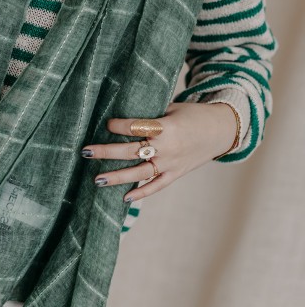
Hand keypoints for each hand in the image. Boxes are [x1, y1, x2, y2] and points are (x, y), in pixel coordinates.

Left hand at [81, 101, 238, 202]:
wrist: (221, 130)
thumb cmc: (193, 114)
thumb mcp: (172, 108)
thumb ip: (150, 114)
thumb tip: (123, 111)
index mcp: (166, 127)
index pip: (136, 127)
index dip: (119, 125)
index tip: (106, 123)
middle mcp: (167, 148)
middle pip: (131, 151)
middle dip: (106, 152)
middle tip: (85, 152)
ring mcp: (171, 163)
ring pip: (139, 172)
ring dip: (117, 177)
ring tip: (97, 180)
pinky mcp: (176, 174)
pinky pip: (157, 186)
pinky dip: (142, 193)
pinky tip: (125, 198)